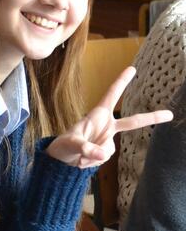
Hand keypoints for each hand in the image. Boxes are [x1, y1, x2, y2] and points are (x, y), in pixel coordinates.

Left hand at [46, 67, 172, 167]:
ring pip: (108, 150)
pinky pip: (103, 159)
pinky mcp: (106, 151)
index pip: (111, 96)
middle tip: (169, 114)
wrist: (61, 159)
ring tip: (77, 155)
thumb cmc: (63, 145)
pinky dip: (91, 162)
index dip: (121, 82)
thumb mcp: (70, 144)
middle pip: (132, 121)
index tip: (132, 68)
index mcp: (97, 115)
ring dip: (91, 156)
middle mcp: (106, 125)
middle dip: (151, 118)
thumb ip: (86, 149)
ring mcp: (107, 139)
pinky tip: (81, 160)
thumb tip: (102, 155)